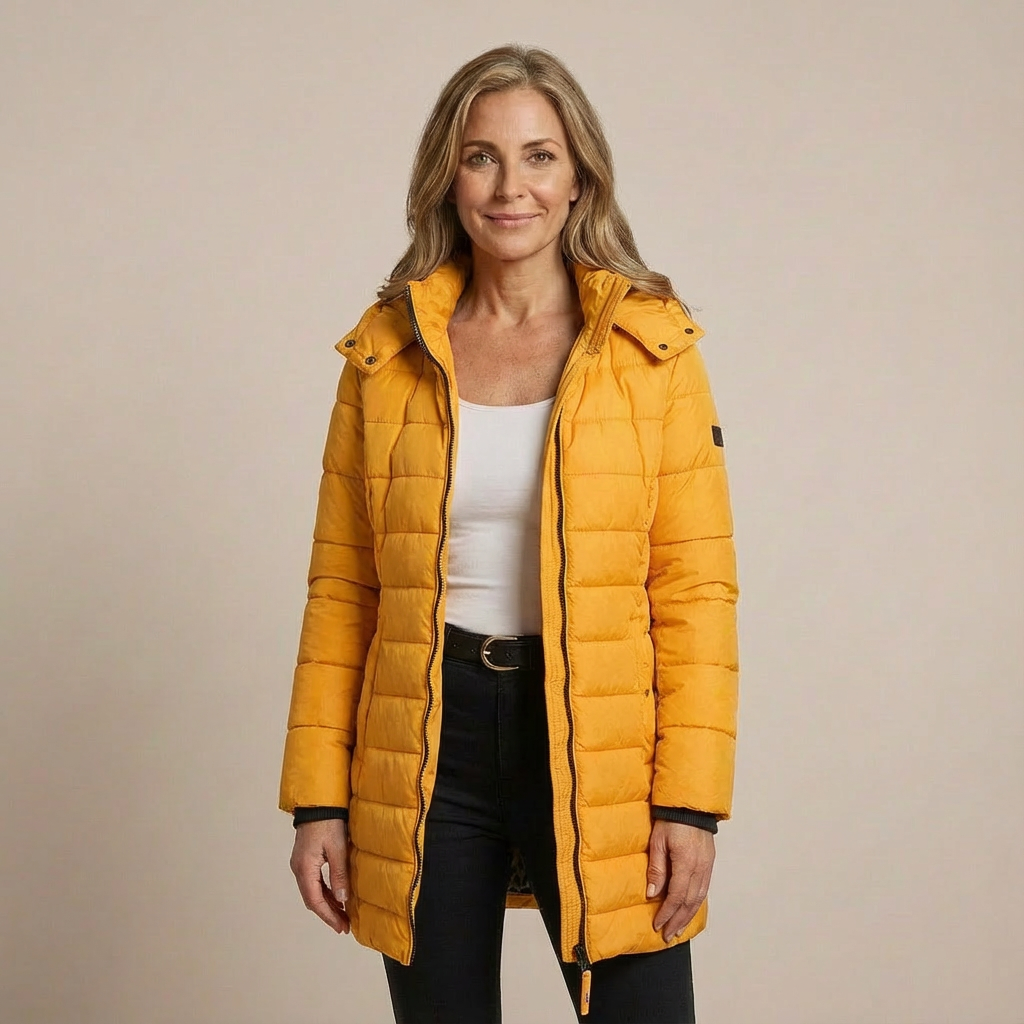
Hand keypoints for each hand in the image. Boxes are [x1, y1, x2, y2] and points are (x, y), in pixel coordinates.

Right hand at [290, 818, 350, 933]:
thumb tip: (342, 900)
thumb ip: (339, 875)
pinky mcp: (304, 859)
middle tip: (344, 925)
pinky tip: (336, 896)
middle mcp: (298, 869)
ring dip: (327, 903)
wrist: (318, 803)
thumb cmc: (328, 823)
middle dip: (328, 913)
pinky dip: (324, 892)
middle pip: (312, 899)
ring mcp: (300, 864)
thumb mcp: (338, 849)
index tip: (341, 927)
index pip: (316, 901)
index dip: (329, 916)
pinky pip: (313, 882)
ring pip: (312, 892)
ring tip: (342, 914)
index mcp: (304, 869)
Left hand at [647, 819, 715, 941]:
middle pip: (689, 902)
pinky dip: (697, 904)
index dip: (667, 913)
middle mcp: (700, 868)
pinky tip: (690, 911)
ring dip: (688, 916)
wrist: (691, 805)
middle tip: (667, 936)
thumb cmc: (671, 820)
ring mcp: (707, 867)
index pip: (676, 896)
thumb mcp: (658, 842)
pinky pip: (704, 890)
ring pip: (699, 899)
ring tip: (678, 930)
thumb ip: (656, 869)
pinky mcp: (709, 864)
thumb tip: (652, 894)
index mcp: (686, 863)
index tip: (657, 925)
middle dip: (678, 921)